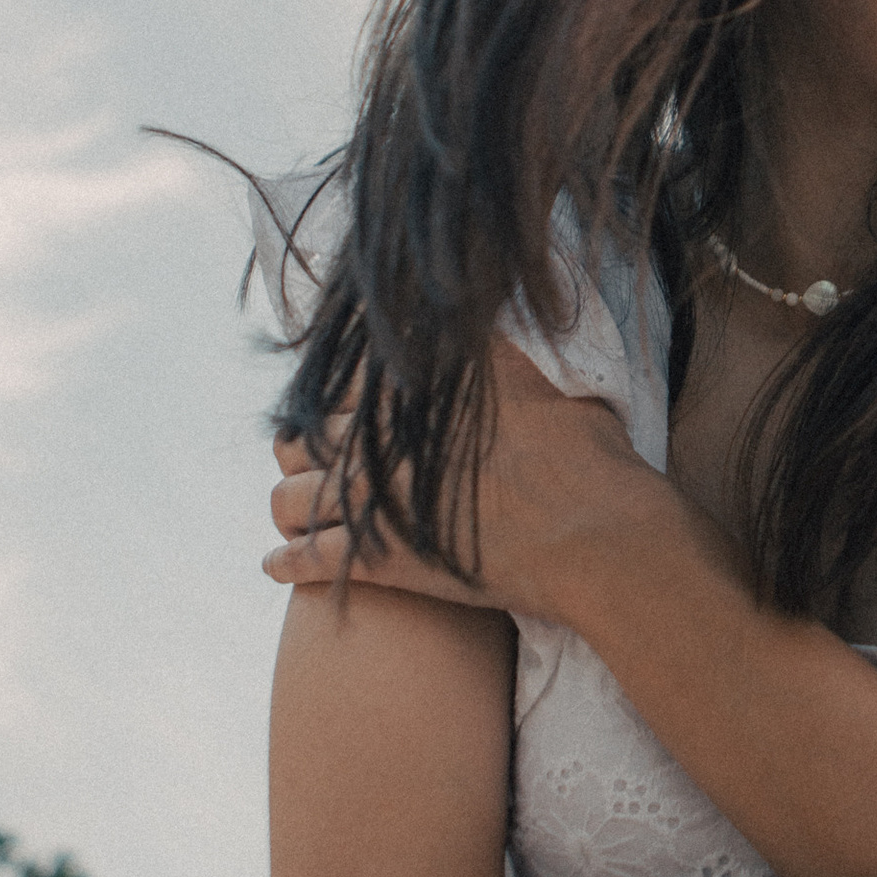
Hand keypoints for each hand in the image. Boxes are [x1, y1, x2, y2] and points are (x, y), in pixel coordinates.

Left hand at [265, 340, 651, 611]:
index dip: (335, 393)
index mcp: (418, 390)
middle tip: (304, 459)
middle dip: (301, 446)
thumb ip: (501, 353)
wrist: (602, 538)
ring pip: (290, 497)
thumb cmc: (590, 459)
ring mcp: (378, 499)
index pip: (345, 380)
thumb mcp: (548, 380)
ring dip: (286, 505)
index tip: (334, 404)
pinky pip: (309, 560)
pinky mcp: (382, 560)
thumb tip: (492, 310)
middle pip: (307, 434)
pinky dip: (286, 563)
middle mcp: (385, 437)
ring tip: (289, 513)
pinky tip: (274, 566)